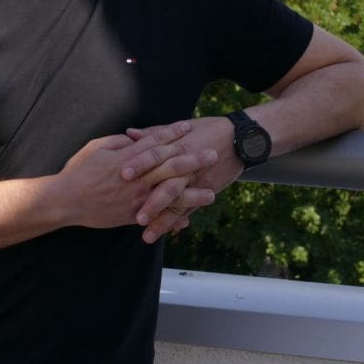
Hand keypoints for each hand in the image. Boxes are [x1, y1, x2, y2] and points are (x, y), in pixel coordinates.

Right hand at [56, 121, 217, 231]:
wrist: (66, 200)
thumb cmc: (79, 170)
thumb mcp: (97, 147)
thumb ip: (120, 143)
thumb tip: (136, 138)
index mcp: (128, 158)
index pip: (156, 142)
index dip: (172, 134)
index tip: (188, 127)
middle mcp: (137, 178)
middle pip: (171, 166)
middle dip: (194, 159)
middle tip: (213, 154)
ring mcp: (137, 198)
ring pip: (171, 195)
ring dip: (193, 194)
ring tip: (212, 193)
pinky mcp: (133, 215)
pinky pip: (158, 217)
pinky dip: (173, 218)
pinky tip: (189, 218)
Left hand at [127, 117, 240, 242]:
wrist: (241, 140)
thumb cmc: (206, 130)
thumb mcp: (180, 128)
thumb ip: (153, 134)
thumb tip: (128, 134)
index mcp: (177, 146)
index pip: (155, 155)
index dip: (139, 164)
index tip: (122, 175)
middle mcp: (187, 166)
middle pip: (168, 184)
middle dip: (151, 201)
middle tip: (135, 216)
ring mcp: (198, 181)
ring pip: (179, 202)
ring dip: (163, 219)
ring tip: (146, 235)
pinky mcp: (207, 190)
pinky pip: (191, 208)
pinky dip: (178, 220)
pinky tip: (166, 233)